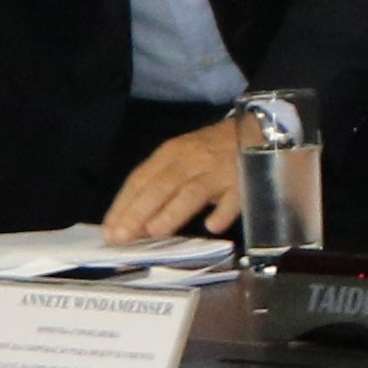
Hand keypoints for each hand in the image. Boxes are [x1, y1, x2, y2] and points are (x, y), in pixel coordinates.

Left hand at [100, 115, 251, 241]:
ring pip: (192, 191)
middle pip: (161, 186)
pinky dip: (223, 211)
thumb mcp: (182, 159)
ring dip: (173, 211)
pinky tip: (212, 226)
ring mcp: (219, 171)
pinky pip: (234, 198)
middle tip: (122, 237)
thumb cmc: (212, 151)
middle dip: (139, 212)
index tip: (108, 230)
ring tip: (155, 231)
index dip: (124, 205)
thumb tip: (134, 222)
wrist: (258, 130)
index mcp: (171, 154)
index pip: (141, 179)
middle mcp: (192, 160)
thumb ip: (159, 186)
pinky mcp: (245, 181)